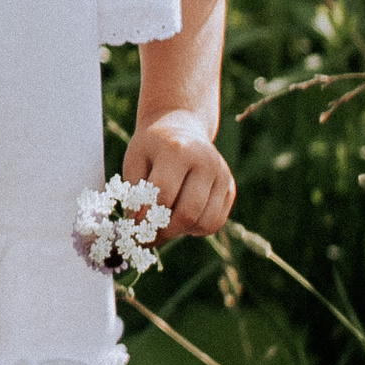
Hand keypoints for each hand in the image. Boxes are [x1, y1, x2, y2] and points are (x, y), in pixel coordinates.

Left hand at [123, 110, 234, 240]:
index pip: (164, 193)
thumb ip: (135, 194)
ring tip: (166, 223)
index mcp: (177, 149)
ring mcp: (222, 174)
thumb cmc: (152, 149)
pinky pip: (216, 222)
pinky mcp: (230, 187)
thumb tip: (138, 229)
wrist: (180, 127)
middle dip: (165, 232)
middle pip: (188, 212)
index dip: (147, 216)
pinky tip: (182, 217)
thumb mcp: (135, 161)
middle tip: (149, 238)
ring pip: (205, 222)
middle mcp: (206, 161)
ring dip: (182, 231)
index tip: (134, 229)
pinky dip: (197, 228)